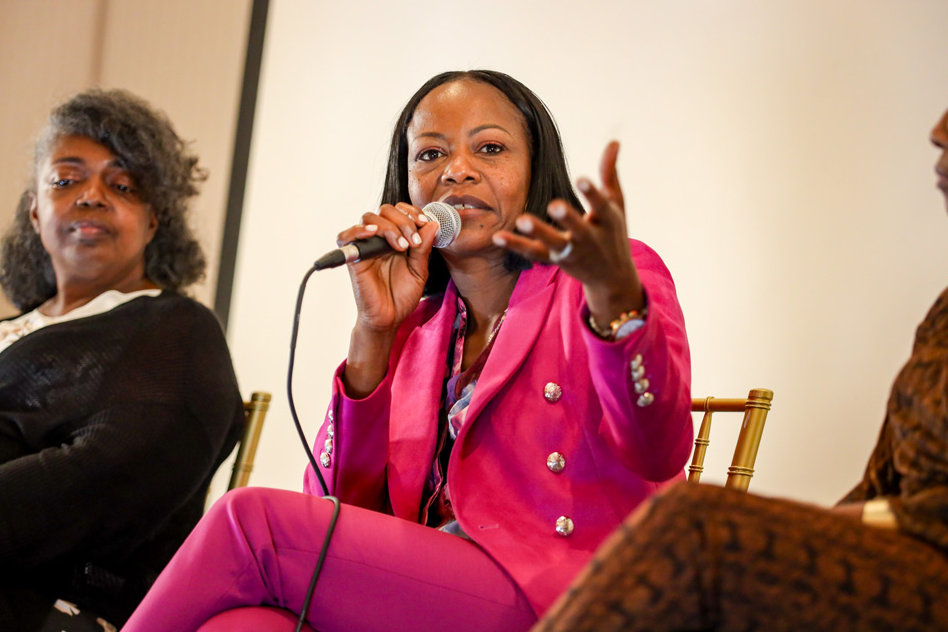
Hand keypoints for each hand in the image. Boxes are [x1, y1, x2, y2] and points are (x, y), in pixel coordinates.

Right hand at [338, 203, 440, 332]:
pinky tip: (374, 233)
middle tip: (414, 241)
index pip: (400, 212)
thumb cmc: (402, 296)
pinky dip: (359, 230)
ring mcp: (365, 247)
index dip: (412, 212)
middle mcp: (379, 240)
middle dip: (404, 221)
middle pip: (385, 210)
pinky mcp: (353, 258)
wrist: (390, 318)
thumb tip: (433, 224)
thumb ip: (424, 248)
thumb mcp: (419, 271)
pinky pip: (346, 236)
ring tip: (402, 245)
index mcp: (396, 239)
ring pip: (369, 218)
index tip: (425, 223)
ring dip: (389, 227)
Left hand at [493, 141, 644, 328]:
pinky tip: (498, 236)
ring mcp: (570, 251)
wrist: (611, 277)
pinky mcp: (554, 259)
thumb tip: (613, 140)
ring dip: (537, 232)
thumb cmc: (613, 233)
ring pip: (552, 242)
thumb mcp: (616, 204)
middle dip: (567, 218)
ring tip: (522, 220)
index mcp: (607, 221)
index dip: (591, 193)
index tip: (581, 179)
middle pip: (577, 228)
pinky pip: (532, 252)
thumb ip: (609, 173)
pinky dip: (515, 245)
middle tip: (554, 205)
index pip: (600, 205)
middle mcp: (589, 238)